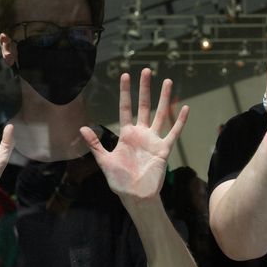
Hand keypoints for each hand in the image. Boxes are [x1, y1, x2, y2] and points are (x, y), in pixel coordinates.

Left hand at [81, 68, 187, 201]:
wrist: (135, 195)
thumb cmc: (119, 180)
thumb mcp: (104, 161)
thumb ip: (95, 144)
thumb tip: (82, 127)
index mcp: (126, 134)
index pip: (125, 108)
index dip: (125, 92)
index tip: (125, 75)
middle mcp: (141, 133)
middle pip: (143, 106)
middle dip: (144, 89)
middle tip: (147, 70)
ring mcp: (153, 140)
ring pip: (160, 114)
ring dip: (164, 98)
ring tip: (167, 81)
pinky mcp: (163, 149)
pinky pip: (173, 133)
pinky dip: (179, 121)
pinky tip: (184, 108)